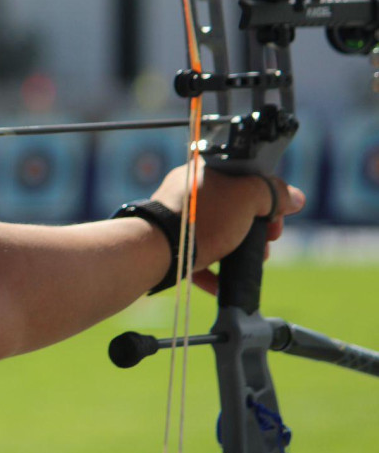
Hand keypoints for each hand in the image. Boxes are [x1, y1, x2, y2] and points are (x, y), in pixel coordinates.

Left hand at [152, 160, 305, 294]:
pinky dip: (215, 269)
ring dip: (241, 249)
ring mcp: (178, 217)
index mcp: (203, 169)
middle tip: (267, 242)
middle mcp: (189, 190)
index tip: (276, 218)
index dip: (268, 198)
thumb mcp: (248, 197)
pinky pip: (199, 254)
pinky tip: (226, 283)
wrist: (159, 249)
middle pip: (235, 208)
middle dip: (257, 229)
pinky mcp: (171, 243)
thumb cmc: (203, 219)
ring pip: (219, 232)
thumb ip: (274, 194)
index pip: (245, 177)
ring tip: (252, 262)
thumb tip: (294, 198)